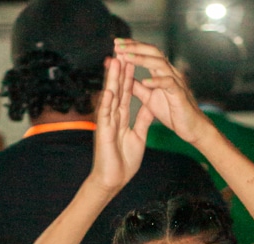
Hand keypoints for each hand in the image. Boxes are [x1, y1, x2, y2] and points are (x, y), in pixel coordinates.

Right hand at [90, 56, 153, 194]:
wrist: (113, 181)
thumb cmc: (123, 162)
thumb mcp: (138, 136)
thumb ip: (143, 119)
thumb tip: (150, 104)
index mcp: (120, 118)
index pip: (125, 92)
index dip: (128, 76)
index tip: (131, 59)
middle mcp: (112, 117)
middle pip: (117, 89)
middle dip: (119, 71)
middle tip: (121, 51)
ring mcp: (107, 124)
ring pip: (110, 97)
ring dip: (112, 80)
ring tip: (114, 62)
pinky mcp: (103, 134)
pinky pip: (105, 116)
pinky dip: (107, 103)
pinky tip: (109, 90)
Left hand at [114, 39, 208, 145]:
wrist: (191, 127)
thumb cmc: (173, 112)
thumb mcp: (150, 99)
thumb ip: (138, 88)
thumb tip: (125, 80)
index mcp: (160, 73)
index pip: (146, 52)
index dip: (132, 46)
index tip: (116, 43)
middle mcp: (168, 72)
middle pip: (152, 52)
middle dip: (134, 47)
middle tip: (118, 45)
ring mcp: (175, 81)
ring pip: (159, 63)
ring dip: (142, 59)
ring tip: (127, 57)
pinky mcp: (179, 94)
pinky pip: (168, 83)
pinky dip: (156, 81)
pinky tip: (145, 81)